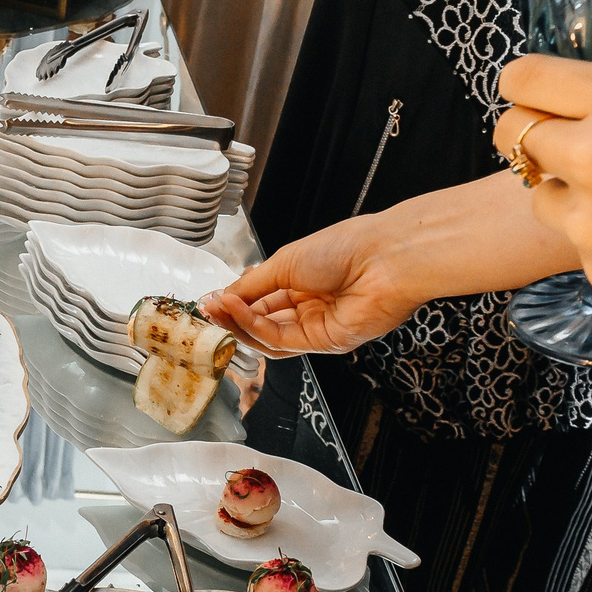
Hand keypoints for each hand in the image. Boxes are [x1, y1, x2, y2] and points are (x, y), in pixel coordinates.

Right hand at [199, 217, 429, 357]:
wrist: (383, 259)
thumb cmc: (344, 249)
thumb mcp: (285, 261)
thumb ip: (252, 284)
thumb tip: (221, 296)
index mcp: (301, 283)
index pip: (260, 301)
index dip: (234, 302)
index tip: (209, 299)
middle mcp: (308, 307)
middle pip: (261, 323)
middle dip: (232, 316)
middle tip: (207, 310)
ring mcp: (316, 327)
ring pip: (267, 337)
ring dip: (239, 325)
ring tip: (217, 310)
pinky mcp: (323, 343)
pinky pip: (281, 341)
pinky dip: (255, 327)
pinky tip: (238, 310)